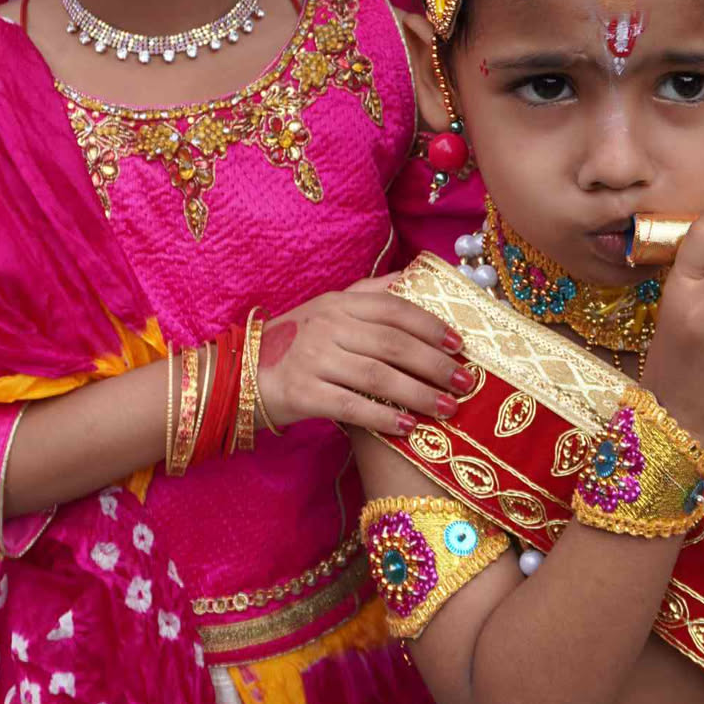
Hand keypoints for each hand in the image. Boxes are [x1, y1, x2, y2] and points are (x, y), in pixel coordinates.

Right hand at [256, 276, 465, 436]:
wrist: (238, 375)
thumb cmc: (293, 343)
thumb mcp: (326, 308)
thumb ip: (369, 294)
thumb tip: (413, 276)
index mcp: (338, 303)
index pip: (394, 308)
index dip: (431, 325)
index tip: (460, 344)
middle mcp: (327, 326)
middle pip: (393, 344)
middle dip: (435, 364)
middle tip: (465, 381)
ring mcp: (313, 359)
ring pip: (378, 376)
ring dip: (418, 394)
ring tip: (447, 408)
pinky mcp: (303, 393)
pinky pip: (353, 406)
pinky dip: (384, 417)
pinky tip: (408, 427)